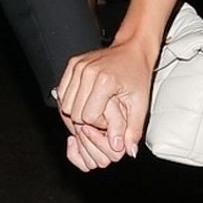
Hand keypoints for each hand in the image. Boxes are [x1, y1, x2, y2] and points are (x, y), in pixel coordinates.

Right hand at [56, 37, 154, 160]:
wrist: (133, 50)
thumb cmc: (137, 76)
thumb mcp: (140, 104)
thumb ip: (133, 130)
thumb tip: (129, 152)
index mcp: (104, 81)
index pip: (87, 117)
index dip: (98, 124)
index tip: (110, 119)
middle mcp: (87, 72)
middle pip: (73, 112)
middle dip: (86, 120)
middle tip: (102, 115)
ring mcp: (77, 66)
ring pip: (64, 104)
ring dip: (77, 111)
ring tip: (94, 107)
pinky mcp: (72, 64)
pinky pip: (62, 92)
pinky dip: (70, 100)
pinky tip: (84, 100)